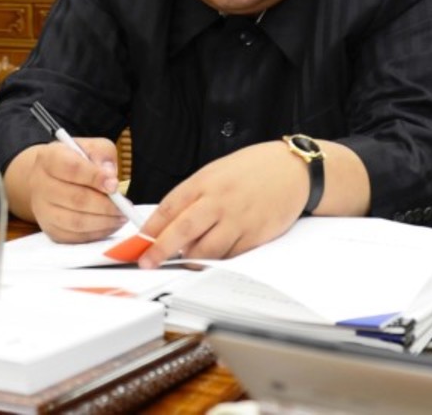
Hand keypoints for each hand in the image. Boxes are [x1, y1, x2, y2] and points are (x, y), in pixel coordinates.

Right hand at [3, 138, 126, 242]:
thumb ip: (102, 155)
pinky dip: (96, 233)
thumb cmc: (73, 160)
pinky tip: (110, 224)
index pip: (72, 168)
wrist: (46, 178)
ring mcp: (43, 210)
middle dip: (105, 205)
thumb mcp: (89, 147)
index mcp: (49, 159)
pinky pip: (75, 237)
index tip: (115, 185)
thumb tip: (110, 176)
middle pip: (75, 199)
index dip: (95, 177)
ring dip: (104, 222)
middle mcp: (41, 185)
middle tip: (125, 206)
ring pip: (76, 222)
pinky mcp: (50, 229)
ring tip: (121, 216)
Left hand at [136, 141, 305, 267]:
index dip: (150, 228)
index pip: (170, 207)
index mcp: (206, 181)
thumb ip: (195, 195)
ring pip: (206, 249)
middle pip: (183, 230)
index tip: (138, 242)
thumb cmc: (254, 169)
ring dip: (190, 257)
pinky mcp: (255, 235)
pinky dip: (216, 259)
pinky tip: (212, 254)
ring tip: (185, 256)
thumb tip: (170, 223)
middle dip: (160, 250)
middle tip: (147, 262)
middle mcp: (220, 200)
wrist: (293, 169)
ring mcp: (238, 219)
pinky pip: (229, 255)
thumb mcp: (217, 171)